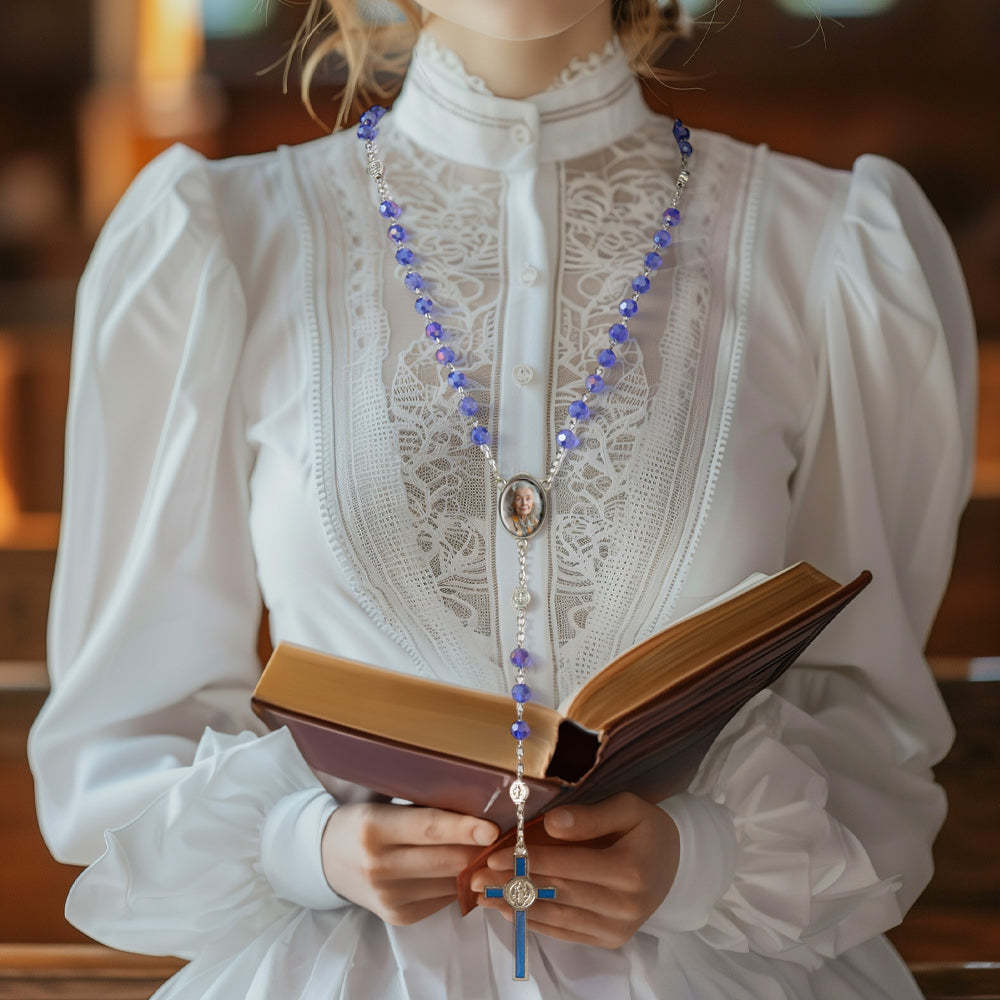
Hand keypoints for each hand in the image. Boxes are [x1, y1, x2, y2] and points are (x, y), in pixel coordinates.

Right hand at [321, 801, 498, 925]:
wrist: (327, 859)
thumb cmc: (366, 822)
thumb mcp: (385, 805)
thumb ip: (424, 809)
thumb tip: (478, 809)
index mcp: (374, 828)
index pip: (427, 828)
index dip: (463, 828)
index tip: (492, 828)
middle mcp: (379, 866)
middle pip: (446, 860)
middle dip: (481, 849)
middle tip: (507, 834)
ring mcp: (389, 897)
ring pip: (450, 882)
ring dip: (475, 867)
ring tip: (491, 849)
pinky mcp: (399, 916)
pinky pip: (443, 898)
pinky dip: (457, 882)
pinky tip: (462, 867)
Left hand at [471, 792, 678, 948]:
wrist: (677, 864)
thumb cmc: (647, 828)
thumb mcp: (628, 808)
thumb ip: (590, 816)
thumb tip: (550, 824)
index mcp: (629, 869)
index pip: (567, 865)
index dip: (528, 861)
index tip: (493, 855)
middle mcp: (624, 905)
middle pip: (556, 893)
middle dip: (510, 885)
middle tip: (475, 878)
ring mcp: (618, 928)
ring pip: (556, 917)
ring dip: (515, 908)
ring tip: (482, 896)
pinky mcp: (610, 940)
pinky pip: (566, 933)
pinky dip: (535, 923)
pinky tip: (509, 912)